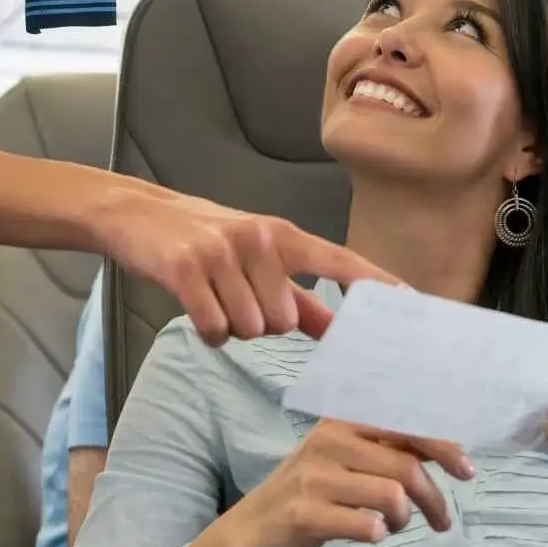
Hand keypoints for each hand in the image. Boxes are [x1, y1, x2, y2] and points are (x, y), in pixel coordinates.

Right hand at [96, 187, 393, 345]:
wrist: (137, 214)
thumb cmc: (205, 239)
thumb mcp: (256, 257)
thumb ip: (298, 293)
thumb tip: (335, 326)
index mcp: (283, 236)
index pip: (340, 261)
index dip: (375, 283)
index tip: (410, 302)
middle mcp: (259, 239)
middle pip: (284, 320)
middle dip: (262, 325)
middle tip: (236, 300)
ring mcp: (223, 252)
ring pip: (250, 328)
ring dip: (231, 328)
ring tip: (214, 300)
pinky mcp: (187, 269)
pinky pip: (215, 328)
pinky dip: (208, 332)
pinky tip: (197, 309)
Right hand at [225, 420, 475, 546]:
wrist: (254, 529)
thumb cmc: (312, 490)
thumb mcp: (345, 458)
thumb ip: (387, 449)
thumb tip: (447, 447)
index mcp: (342, 422)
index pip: (404, 424)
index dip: (443, 446)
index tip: (466, 471)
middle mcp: (328, 441)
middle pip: (405, 466)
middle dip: (433, 498)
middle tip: (442, 521)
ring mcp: (315, 478)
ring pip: (392, 495)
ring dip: (405, 518)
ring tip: (395, 526)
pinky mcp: (306, 513)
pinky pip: (365, 525)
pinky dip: (378, 533)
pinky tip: (372, 534)